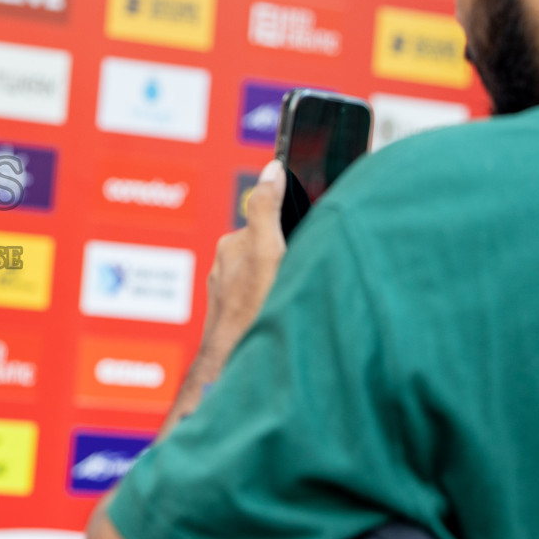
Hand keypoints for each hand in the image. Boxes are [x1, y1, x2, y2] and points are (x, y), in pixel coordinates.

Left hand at [160, 160, 288, 433]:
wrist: (235, 370)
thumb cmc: (252, 312)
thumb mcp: (267, 252)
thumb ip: (266, 209)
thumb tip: (270, 168)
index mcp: (234, 246)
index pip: (268, 221)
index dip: (292, 226)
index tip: (311, 233)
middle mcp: (226, 268)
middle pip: (266, 249)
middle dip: (288, 255)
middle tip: (309, 269)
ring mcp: (230, 296)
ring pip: (265, 278)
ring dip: (283, 281)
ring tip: (301, 293)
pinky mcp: (238, 320)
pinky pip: (263, 302)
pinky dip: (277, 303)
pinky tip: (289, 314)